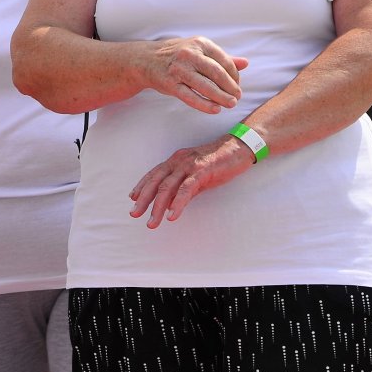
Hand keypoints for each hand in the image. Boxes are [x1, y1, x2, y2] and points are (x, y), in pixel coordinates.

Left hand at [128, 133, 255, 228]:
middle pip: (155, 182)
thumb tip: (172, 203)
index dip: (142, 186)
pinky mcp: (202, 172)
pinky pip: (186, 189)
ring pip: (167, 188)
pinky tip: (172, 215)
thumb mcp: (197, 176)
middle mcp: (178, 162)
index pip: (154, 174)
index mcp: (175, 161)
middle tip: (134, 214)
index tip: (133, 198)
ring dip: (157, 207)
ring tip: (152, 222)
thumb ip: (184, 187)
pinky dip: (177, 203)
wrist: (238, 148)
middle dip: (143, 199)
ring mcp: (189, 166)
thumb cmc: (218, 163)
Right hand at [141, 38, 248, 113]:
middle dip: (231, 87)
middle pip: (217, 73)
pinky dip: (204, 104)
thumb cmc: (176, 55)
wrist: (145, 59)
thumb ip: (222, 58)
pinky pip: (190, 96)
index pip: (225, 61)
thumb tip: (245, 63)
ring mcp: (178, 69)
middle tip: (237, 97)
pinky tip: (215, 109)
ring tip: (231, 104)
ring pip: (205, 86)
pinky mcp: (170, 83)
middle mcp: (189, 54)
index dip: (235, 76)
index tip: (236, 86)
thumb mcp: (198, 50)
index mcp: (200, 43)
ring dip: (221, 97)